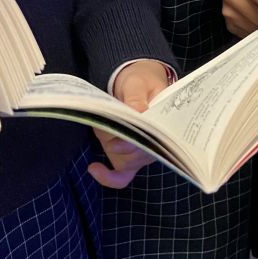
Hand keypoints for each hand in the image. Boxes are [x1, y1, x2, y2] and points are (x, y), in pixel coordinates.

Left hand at [89, 59, 169, 188]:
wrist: (137, 81)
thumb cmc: (141, 81)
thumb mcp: (138, 83)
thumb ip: (137, 98)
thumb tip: (138, 112)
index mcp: (164, 125)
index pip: (152, 143)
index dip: (132, 146)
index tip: (114, 144)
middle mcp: (155, 143)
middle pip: (137, 157)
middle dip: (117, 146)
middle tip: (101, 129)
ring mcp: (141, 151)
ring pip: (126, 163)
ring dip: (109, 146)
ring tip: (101, 124)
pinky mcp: (129, 156)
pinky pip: (122, 176)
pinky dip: (108, 177)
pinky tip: (94, 168)